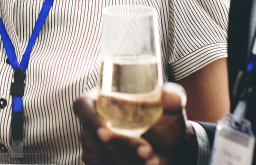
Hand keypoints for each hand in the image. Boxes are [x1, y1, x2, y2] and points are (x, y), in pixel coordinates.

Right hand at [75, 83, 190, 164]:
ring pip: (103, 157)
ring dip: (129, 160)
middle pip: (95, 138)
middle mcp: (92, 124)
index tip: (105, 132)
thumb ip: (172, 97)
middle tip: (146, 149)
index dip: (90, 119)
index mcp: (101, 100)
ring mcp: (94, 147)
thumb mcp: (170, 104)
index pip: (82, 106)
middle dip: (123, 146)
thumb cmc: (164, 118)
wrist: (170, 145)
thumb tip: (173, 97)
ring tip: (153, 159)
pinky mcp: (100, 163)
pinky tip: (151, 164)